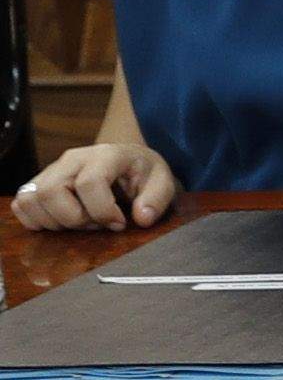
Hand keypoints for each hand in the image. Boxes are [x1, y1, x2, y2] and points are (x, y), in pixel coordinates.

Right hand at [15, 142, 179, 230]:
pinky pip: (21, 204)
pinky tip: (63, 221)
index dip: (102, 211)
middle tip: (97, 224)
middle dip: (74, 219)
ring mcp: (52, 170)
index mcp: (105, 155)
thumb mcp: (162, 182)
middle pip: (51, 192)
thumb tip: (142, 218)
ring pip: (31, 199)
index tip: (118, 223)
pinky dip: (36, 220)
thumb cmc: (142, 172)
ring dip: (54, 222)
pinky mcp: (39, 182)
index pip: (89, 183)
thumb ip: (156, 199)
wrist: (125, 160)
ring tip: (81, 222)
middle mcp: (72, 159)